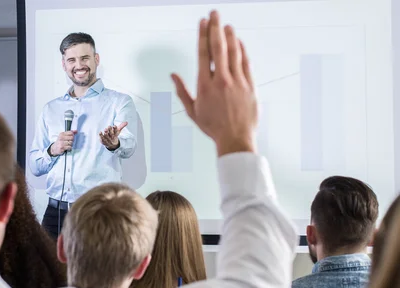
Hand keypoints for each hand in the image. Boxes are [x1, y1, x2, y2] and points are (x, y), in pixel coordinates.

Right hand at [50, 130, 76, 155]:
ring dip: (70, 145)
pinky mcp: (62, 148)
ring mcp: (61, 143)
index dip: (72, 135)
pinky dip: (69, 148)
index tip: (71, 137)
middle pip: (72, 138)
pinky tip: (67, 148)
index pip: (71, 133)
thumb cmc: (60, 142)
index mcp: (62, 134)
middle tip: (69, 142)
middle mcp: (61, 138)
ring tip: (67, 145)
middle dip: (72, 140)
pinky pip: (70, 147)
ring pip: (71, 143)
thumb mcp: (64, 136)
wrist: (54, 148)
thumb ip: (70, 133)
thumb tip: (76, 131)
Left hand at [99, 122, 127, 150]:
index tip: (114, 126)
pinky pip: (102, 139)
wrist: (112, 144)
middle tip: (109, 126)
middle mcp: (111, 137)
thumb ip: (121, 126)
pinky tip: (100, 132)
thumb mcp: (118, 131)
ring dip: (106, 133)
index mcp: (115, 134)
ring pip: (107, 136)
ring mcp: (107, 139)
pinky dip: (101, 136)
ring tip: (105, 129)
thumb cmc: (114, 135)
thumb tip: (126, 122)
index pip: (116, 131)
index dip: (115, 129)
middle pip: (111, 134)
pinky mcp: (103, 141)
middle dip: (110, 130)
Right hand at [171, 11, 256, 156]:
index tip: (202, 23)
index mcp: (205, 86)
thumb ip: (182, 91)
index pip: (203, 54)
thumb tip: (173, 75)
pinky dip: (242, 50)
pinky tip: (238, 42)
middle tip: (214, 13)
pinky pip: (246, 62)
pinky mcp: (250, 85)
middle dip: (215, 27)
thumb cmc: (213, 127)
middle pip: (218, 47)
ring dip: (230, 35)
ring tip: (226, 24)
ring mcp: (237, 81)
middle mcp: (221, 80)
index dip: (202, 35)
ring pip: (234, 52)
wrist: (235, 138)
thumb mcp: (192, 111)